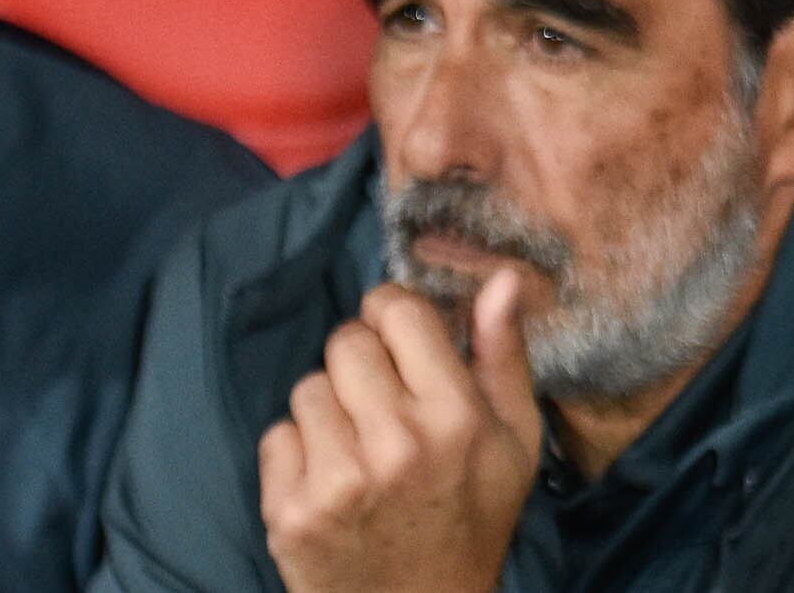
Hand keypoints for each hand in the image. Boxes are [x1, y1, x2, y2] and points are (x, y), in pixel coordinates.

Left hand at [258, 267, 542, 592]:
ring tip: (359, 445)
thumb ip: (504, 355)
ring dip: (330, 407)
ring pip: (308, 387)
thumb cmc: (475, 516)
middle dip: (363, 361)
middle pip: (345, 342)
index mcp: (456, 416)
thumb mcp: (516, 438)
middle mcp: (395, 442)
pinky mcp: (289, 512)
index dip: (393, 315)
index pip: (398, 312)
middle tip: (383, 401)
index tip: (401, 339)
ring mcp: (336, 480)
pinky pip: (276, 436)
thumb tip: (500, 277)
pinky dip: (298, 451)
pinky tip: (331, 478)